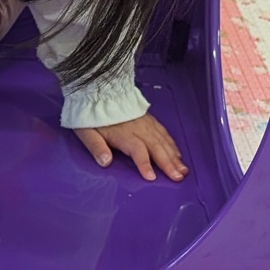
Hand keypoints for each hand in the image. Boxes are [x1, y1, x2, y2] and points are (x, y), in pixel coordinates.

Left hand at [74, 114, 188, 182]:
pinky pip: (163, 132)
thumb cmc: (91, 115)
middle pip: (156, 147)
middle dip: (168, 163)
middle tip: (178, 177)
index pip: (137, 150)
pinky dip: (172, 144)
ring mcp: (145, 123)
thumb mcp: (86, 132)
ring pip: (162, 141)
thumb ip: (96, 147)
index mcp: (123, 133)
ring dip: (174, 156)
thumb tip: (105, 162)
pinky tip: (177, 153)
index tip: (151, 177)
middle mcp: (138, 128)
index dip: (144, 164)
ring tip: (183, 169)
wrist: (98, 92)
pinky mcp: (148, 119)